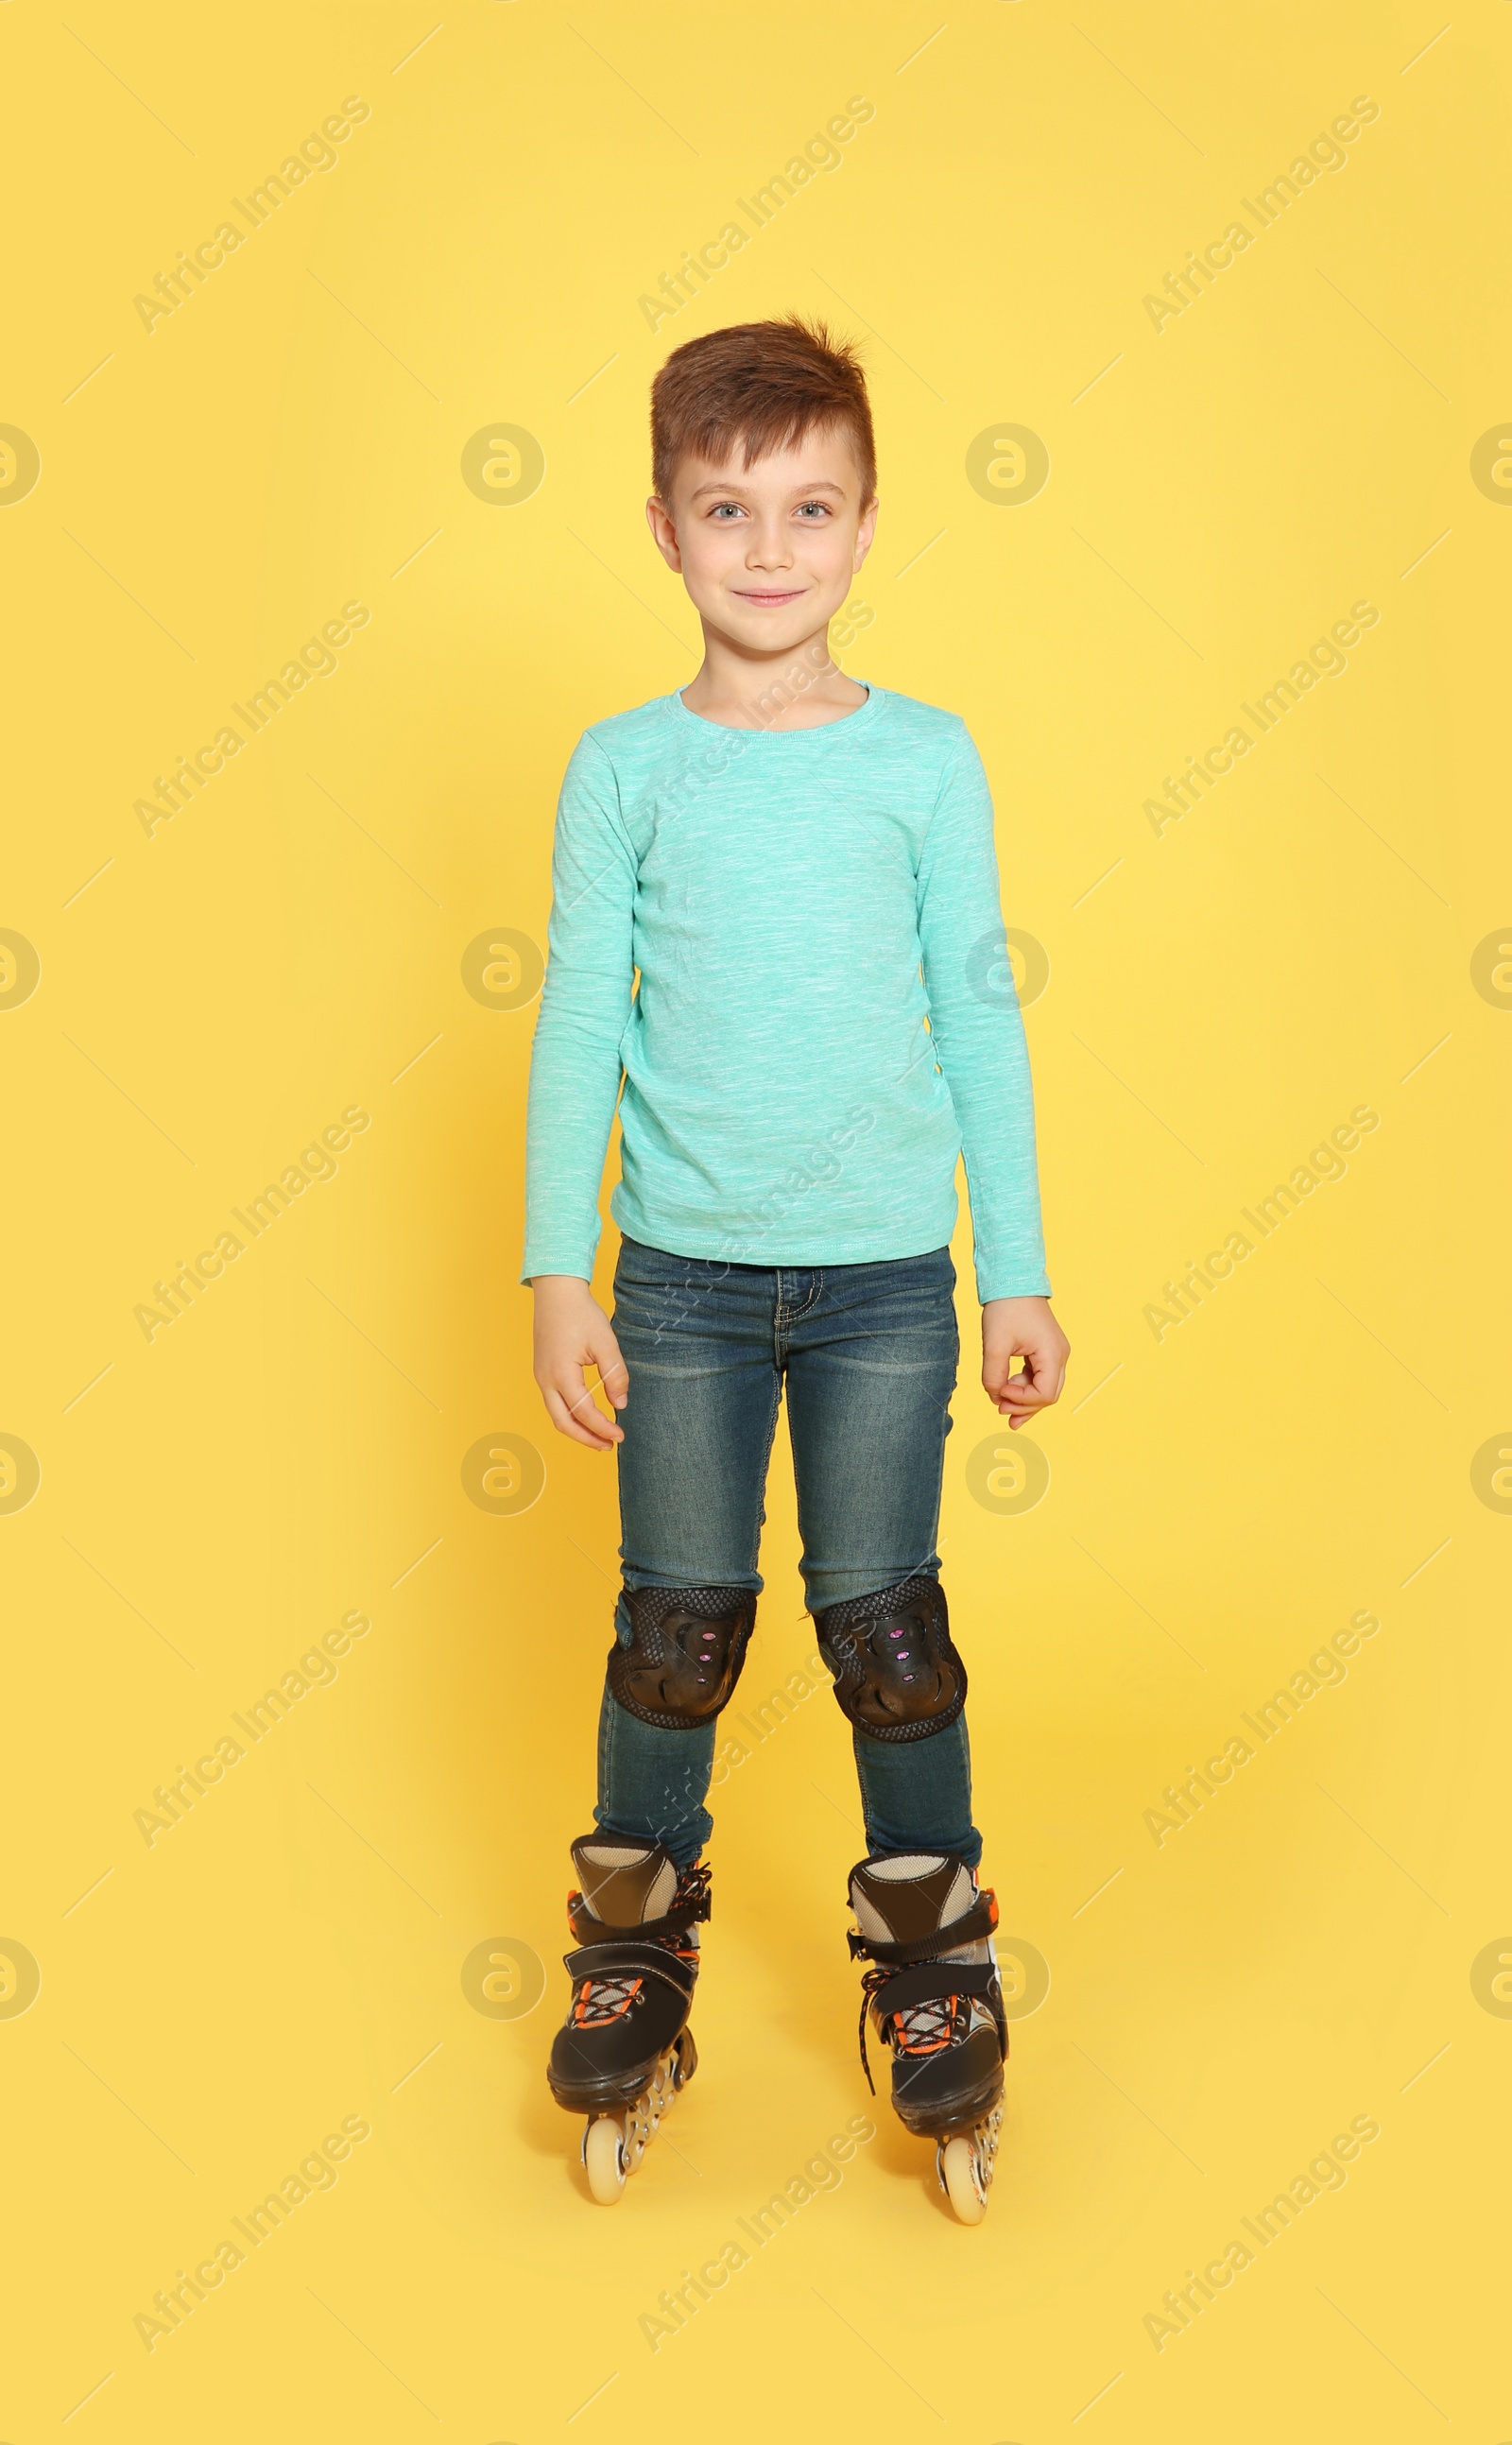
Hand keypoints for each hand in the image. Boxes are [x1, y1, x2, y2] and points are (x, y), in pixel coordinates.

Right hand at [531, 1274, 627, 1450]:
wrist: (556, 1292)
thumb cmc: (581, 1314)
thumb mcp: (605, 1343)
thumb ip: (615, 1375)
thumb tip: (620, 1404)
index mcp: (562, 1375)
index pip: (584, 1413)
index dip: (603, 1428)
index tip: (621, 1436)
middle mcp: (546, 1380)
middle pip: (563, 1423)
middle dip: (587, 1439)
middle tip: (609, 1445)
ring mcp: (540, 1376)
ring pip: (556, 1415)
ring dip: (577, 1429)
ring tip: (599, 1436)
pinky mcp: (542, 1371)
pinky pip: (553, 1402)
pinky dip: (569, 1415)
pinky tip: (585, 1415)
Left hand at [981, 1295, 1068, 1428]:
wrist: (1014, 1281)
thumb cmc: (1007, 1308)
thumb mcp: (995, 1344)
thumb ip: (993, 1375)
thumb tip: (995, 1397)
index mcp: (1053, 1354)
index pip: (1044, 1394)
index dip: (1021, 1400)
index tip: (999, 1391)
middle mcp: (1060, 1356)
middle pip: (1048, 1396)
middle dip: (1024, 1406)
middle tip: (999, 1410)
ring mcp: (1055, 1353)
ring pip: (1045, 1388)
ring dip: (1024, 1400)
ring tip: (1002, 1408)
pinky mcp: (1045, 1351)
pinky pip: (1039, 1377)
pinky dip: (1025, 1388)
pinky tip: (1008, 1395)